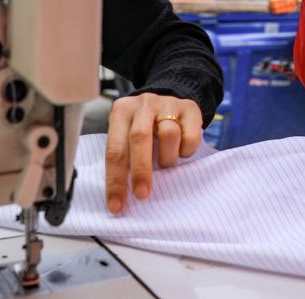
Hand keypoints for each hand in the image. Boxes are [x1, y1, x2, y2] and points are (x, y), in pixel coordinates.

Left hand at [103, 93, 201, 214]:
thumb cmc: (142, 127)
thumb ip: (123, 156)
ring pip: (169, 135)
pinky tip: (181, 151)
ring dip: (167, 158)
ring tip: (166, 163)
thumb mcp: (126, 134)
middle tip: (142, 194)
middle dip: (141, 170)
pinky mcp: (190, 108)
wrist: (170, 99)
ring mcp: (167, 104)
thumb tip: (120, 197)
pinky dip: (186, 151)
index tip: (117, 206)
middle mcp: (143, 105)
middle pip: (139, 137)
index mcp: (121, 112)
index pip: (114, 149)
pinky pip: (190, 136)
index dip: (115, 180)